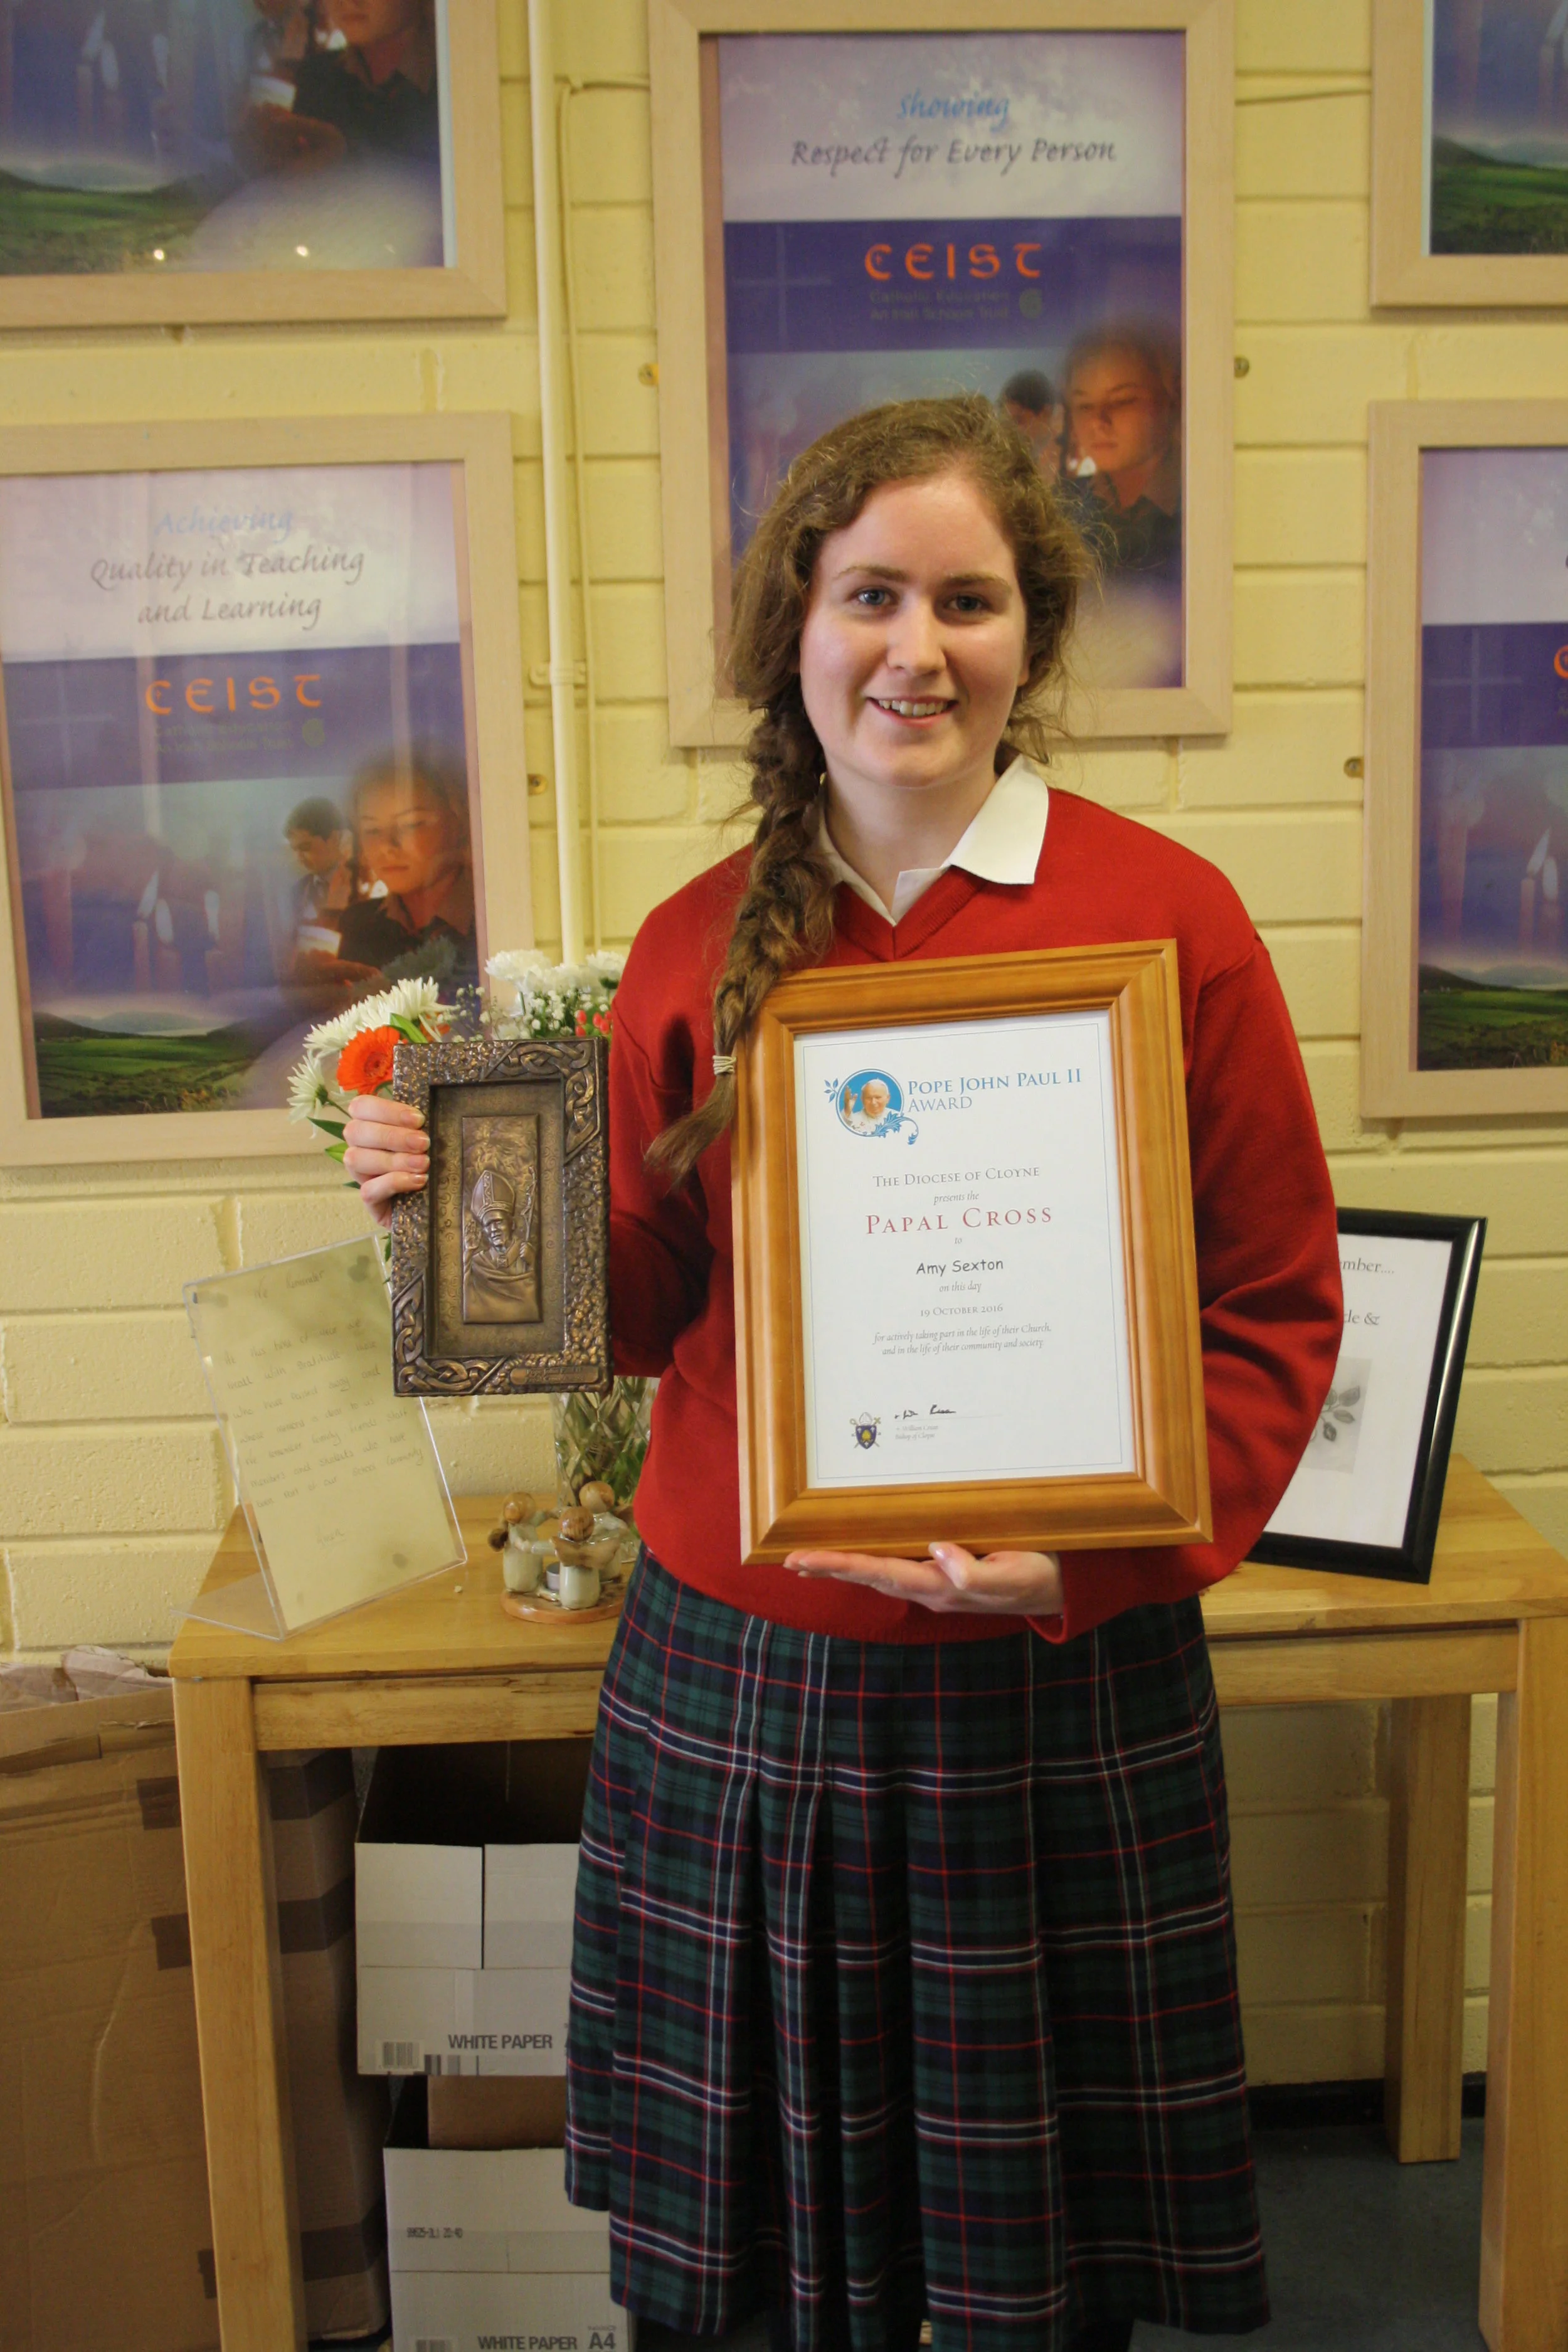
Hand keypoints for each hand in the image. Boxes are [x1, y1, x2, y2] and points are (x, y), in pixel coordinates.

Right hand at [342, 1093, 428, 1230]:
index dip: (386, 1110)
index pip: (361, 1107)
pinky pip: (369, 1190)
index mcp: (370, 1125)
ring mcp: (361, 1175)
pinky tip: (418, 1181)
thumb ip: (419, 1126)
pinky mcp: (370, 1201)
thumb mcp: (426, 1140)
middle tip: (423, 1143)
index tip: (418, 1119)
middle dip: (392, 1136)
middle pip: (355, 1131)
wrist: (435, 1203)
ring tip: (423, 1163)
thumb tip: (424, 1116)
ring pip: (357, 1160)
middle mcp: (359, 1148)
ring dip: (393, 1160)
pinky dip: (394, 1182)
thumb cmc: (431, 1162)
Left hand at [785, 1542, 1062, 1617]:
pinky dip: (869, 1560)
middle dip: (830, 1568)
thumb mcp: (1014, 1576)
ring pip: (880, 1573)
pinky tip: (857, 1553)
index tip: (804, 1559)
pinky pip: (897, 1566)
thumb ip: (976, 1575)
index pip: (883, 1572)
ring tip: (807, 1560)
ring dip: (844, 1567)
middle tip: (789, 1560)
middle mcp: (933, 1588)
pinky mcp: (946, 1574)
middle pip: (871, 1576)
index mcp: (944, 1588)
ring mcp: (938, 1583)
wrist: (1061, 1587)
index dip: (842, 1564)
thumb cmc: (1038, 1576)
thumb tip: (938, 1553)